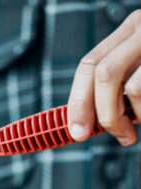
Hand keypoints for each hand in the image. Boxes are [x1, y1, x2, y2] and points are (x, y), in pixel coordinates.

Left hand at [68, 9, 140, 145]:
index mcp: (130, 30)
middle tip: (118, 136)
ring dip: (138, 116)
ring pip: (135, 88)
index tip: (76, 131)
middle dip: (104, 115)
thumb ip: (118, 85)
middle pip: (104, 74)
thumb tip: (86, 121)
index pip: (89, 65)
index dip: (77, 101)